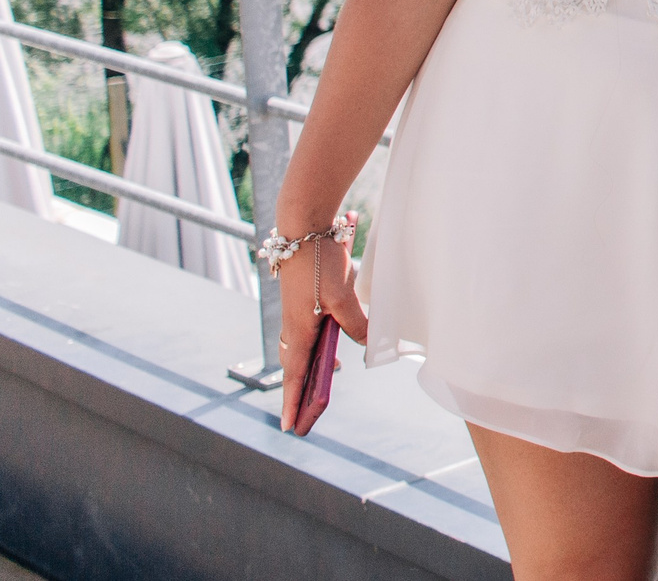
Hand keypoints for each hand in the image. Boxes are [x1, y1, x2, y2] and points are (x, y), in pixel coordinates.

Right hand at [274, 213, 366, 435]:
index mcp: (298, 330)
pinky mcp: (304, 301)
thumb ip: (356, 323)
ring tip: (322, 384)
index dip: (294, 403)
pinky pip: (307, 332)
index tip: (291, 427)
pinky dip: (314, 346)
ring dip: (308, 369)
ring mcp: (297, 313)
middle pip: (295, 367)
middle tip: (303, 416)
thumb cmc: (320, 263)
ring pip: (300, 349)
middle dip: (299, 392)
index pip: (295, 376)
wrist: (303, 228)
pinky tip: (330, 345)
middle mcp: (294, 325)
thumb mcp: (343, 296)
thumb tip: (366, 345)